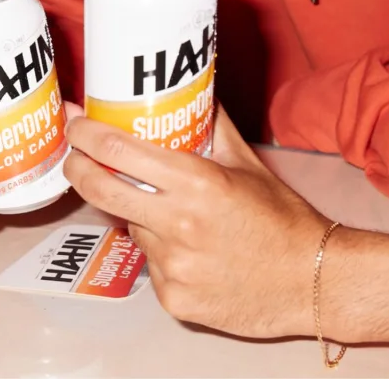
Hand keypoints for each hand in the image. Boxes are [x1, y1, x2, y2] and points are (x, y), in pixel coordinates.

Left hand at [64, 108, 327, 338]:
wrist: (314, 284)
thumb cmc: (284, 222)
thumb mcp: (247, 164)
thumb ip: (211, 126)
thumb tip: (190, 91)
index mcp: (197, 184)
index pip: (120, 153)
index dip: (86, 136)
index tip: (74, 124)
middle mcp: (178, 225)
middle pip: (101, 191)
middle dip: (78, 169)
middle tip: (75, 158)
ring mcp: (172, 266)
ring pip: (132, 229)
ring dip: (140, 217)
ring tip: (181, 219)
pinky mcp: (173, 298)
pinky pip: (151, 264)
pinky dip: (162, 254)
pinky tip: (195, 254)